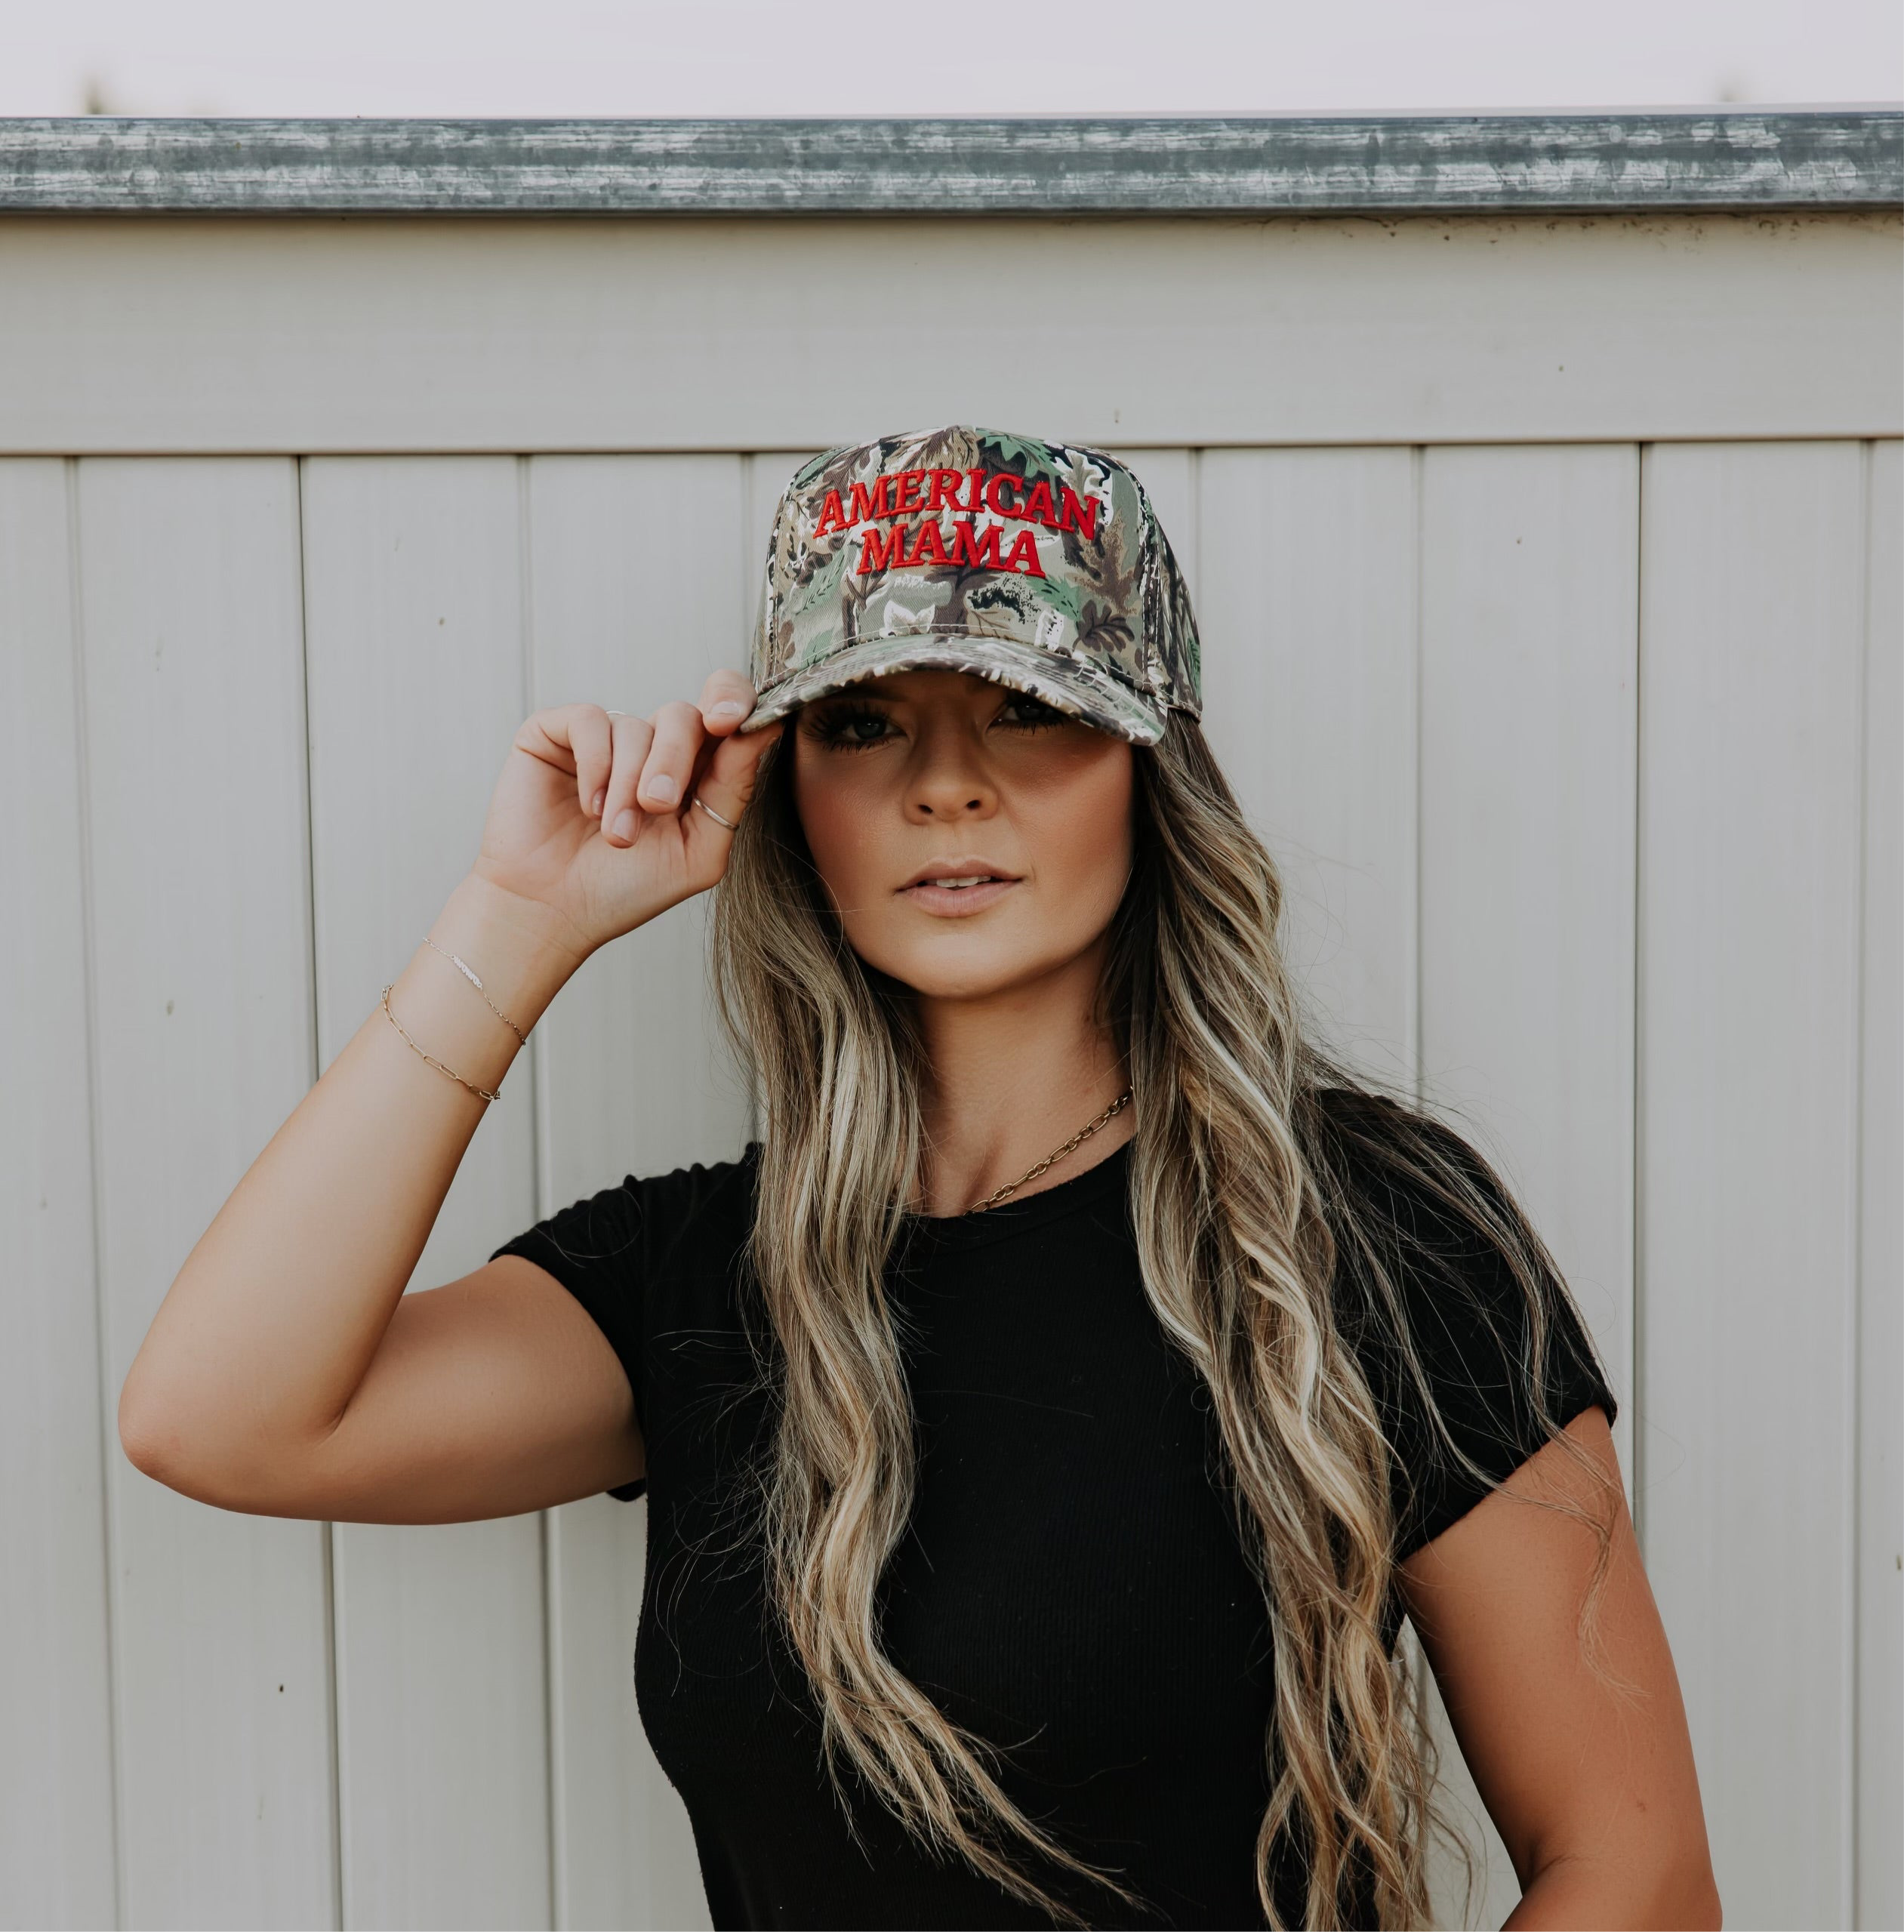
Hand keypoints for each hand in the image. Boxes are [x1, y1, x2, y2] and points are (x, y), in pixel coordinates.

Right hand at [466, 669, 783, 956]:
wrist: (553, 912)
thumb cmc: (626, 889)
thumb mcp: (698, 850)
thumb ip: (734, 789)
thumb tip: (769, 725)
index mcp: (695, 772)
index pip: (727, 711)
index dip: (734, 703)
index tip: (729, 722)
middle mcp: (652, 748)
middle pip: (684, 716)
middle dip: (674, 761)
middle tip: (657, 807)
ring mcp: (605, 739)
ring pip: (636, 726)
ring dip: (628, 785)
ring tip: (615, 834)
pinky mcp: (557, 734)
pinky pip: (590, 720)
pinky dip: (595, 765)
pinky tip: (588, 807)